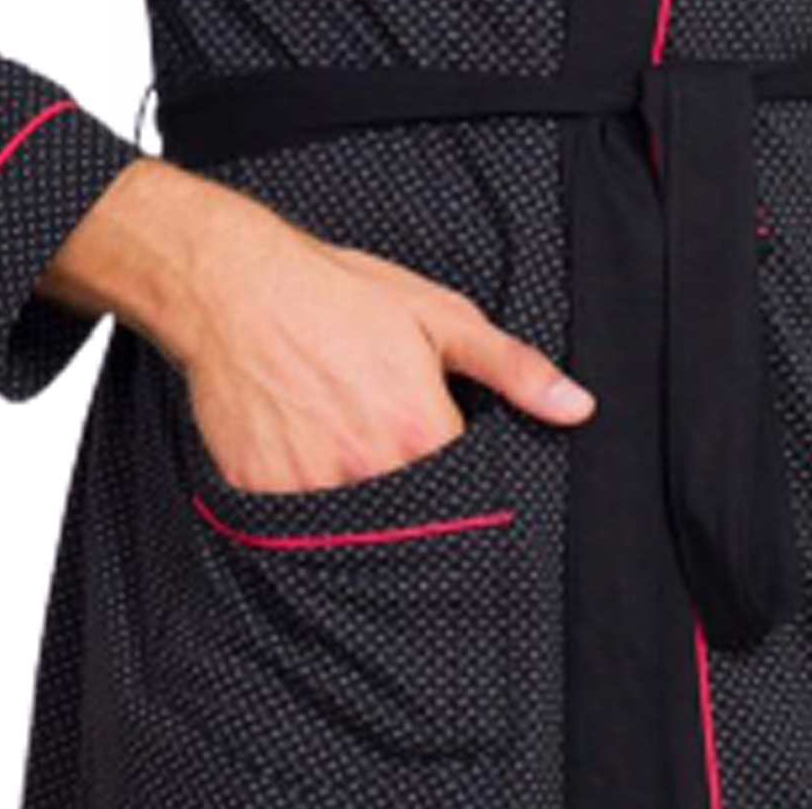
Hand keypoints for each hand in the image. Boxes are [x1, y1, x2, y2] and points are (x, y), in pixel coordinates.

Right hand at [42, 158, 594, 494]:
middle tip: (381, 442)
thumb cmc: (336, 294)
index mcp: (419, 430)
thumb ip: (512, 368)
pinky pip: (292, 523)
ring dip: (356, 500)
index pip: (466, 493)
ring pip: (351, 526)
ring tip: (341, 444)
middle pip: (410, 518)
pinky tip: (301, 452)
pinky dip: (303, 499)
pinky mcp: (258, 490)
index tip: (445, 459)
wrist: (235, 286)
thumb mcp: (438, 316)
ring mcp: (308, 485)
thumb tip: (576, 406)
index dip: (461, 479)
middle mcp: (366, 468)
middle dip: (409, 495)